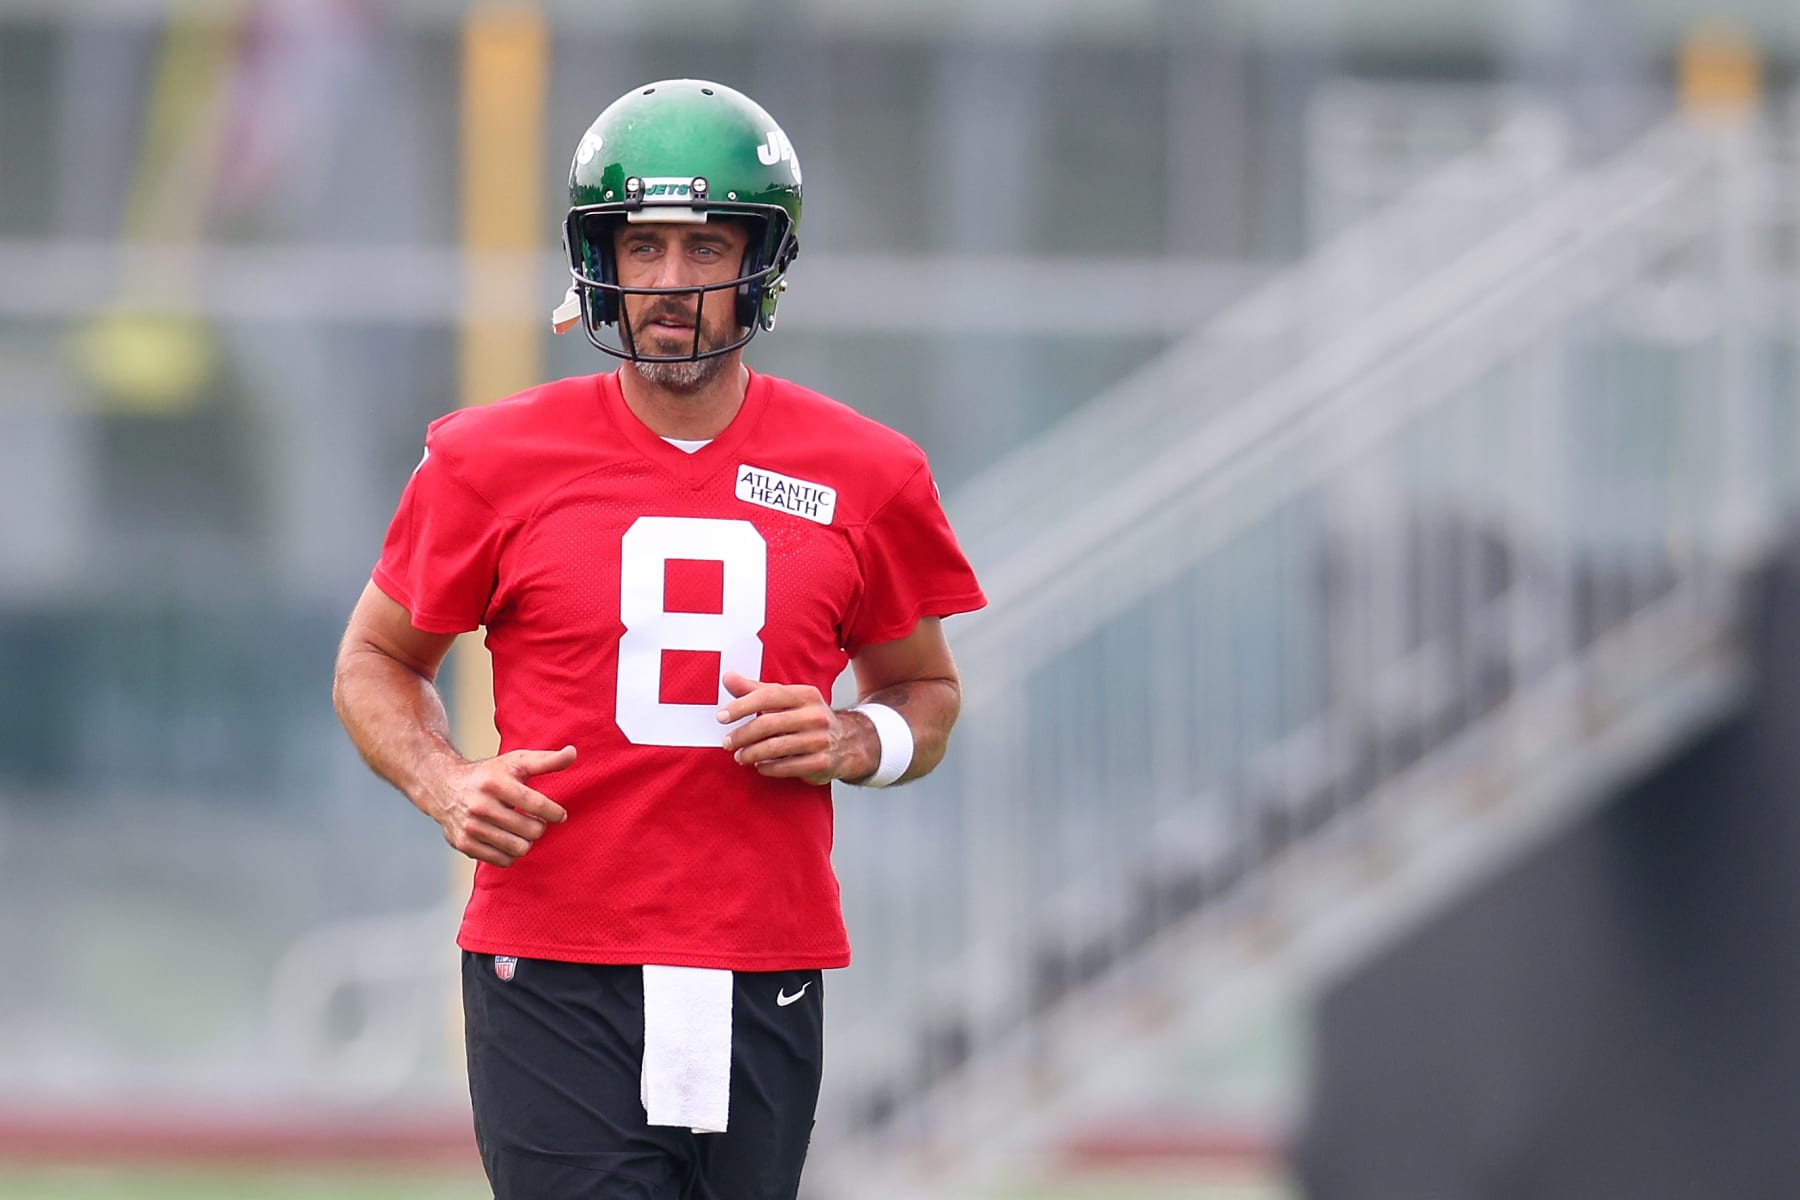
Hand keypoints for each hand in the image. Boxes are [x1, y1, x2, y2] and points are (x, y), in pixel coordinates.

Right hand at [426, 745, 574, 866]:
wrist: (444, 787)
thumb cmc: (489, 774)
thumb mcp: (516, 761)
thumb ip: (547, 761)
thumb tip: (573, 753)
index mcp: (495, 783)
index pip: (535, 804)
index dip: (554, 813)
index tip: (559, 815)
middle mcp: (480, 805)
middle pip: (530, 831)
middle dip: (539, 827)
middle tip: (535, 821)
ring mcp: (470, 827)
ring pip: (518, 848)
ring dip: (526, 841)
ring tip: (522, 830)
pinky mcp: (464, 844)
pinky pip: (502, 861)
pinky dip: (511, 853)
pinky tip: (508, 839)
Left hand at [718, 672, 871, 785]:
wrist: (848, 742)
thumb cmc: (808, 718)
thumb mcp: (787, 700)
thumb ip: (756, 690)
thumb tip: (727, 678)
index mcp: (805, 695)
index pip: (768, 696)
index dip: (741, 706)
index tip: (721, 717)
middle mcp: (815, 715)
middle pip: (768, 724)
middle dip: (742, 735)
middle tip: (727, 742)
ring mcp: (820, 740)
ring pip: (775, 748)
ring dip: (751, 754)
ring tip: (740, 756)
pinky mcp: (822, 762)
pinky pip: (787, 767)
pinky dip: (768, 768)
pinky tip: (760, 766)